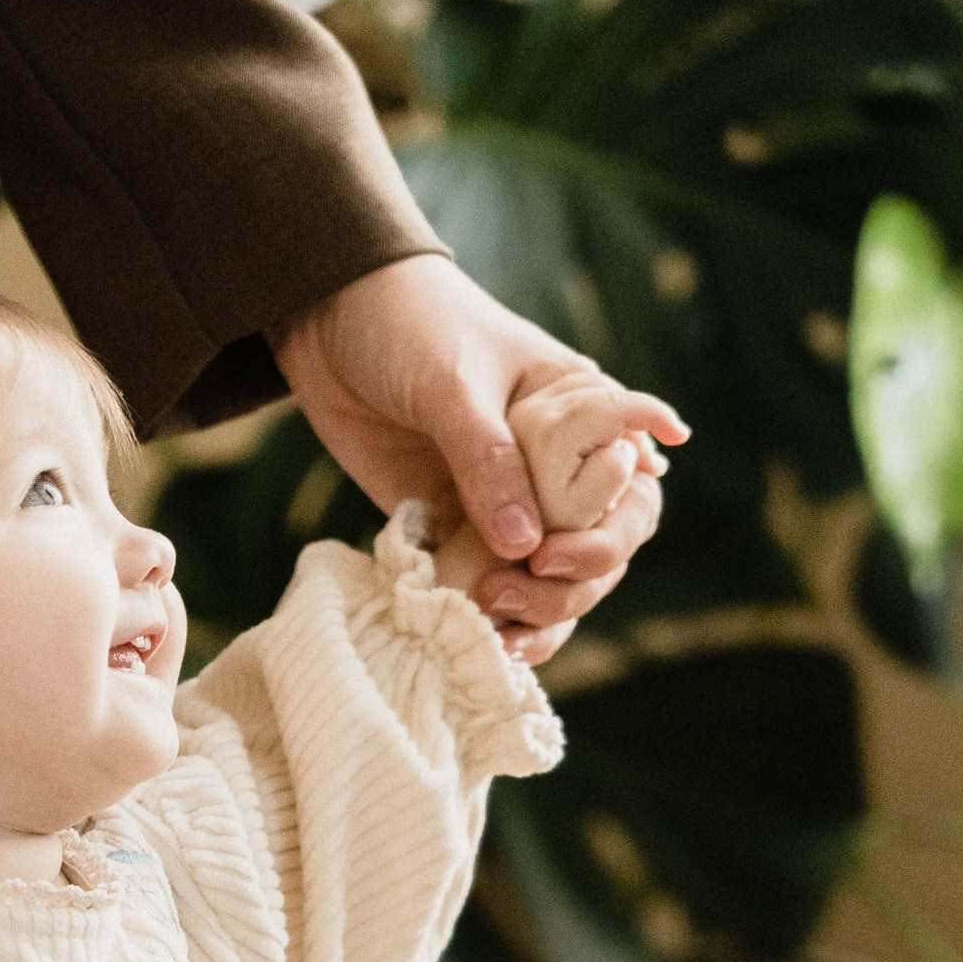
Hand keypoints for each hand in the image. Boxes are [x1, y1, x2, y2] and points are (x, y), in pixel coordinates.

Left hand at [274, 255, 686, 664]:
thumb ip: (488, 459)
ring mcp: (507, 507)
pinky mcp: (456, 534)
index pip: (633, 482)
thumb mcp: (455, 384)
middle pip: (602, 547)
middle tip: (526, 579)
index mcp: (579, 415)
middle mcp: (556, 469)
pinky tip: (481, 639)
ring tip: (495, 615)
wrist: (329, 322)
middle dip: (577, 580)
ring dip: (540, 612)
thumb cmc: (412, 325)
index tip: (566, 550)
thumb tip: (524, 548)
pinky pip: (490, 591)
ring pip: (554, 583)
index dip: (619, 528)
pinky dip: (492, 623)